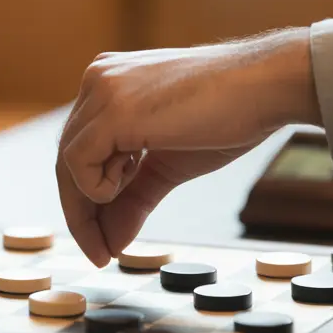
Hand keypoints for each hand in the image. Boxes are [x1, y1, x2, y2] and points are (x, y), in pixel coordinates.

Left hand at [56, 28, 320, 265]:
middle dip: (81, 213)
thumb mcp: (168, 166)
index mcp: (110, 83)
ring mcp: (102, 90)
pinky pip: (77, 162)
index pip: (81, 149)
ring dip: (91, 204)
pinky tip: (128, 183)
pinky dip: (96, 188)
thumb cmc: (227, 116)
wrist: (264, 87)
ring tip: (127, 212)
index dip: (85, 201)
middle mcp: (98, 80)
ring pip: (68, 162)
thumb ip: (135, 198)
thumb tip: (111, 242)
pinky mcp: (113, 109)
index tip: (101, 241)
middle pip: (68, 158)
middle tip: (101, 253)